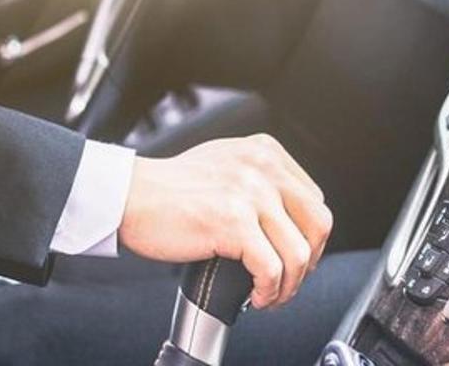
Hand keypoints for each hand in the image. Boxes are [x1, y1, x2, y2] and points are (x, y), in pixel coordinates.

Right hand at [117, 134, 332, 309]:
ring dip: (289, 285)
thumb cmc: (168, 188)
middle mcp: (262, 168)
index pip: (314, 199)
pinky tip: (255, 296)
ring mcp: (249, 193)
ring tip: (270, 294)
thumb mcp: (225, 165)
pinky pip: (271, 269)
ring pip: (299, 253)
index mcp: (265, 152)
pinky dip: (268, 291)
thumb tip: (287, 218)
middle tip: (288, 279)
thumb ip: (258, 180)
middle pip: (318, 225)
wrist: (130, 196)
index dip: (309, 236)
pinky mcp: (232, 222)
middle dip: (309, 262)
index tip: (294, 254)